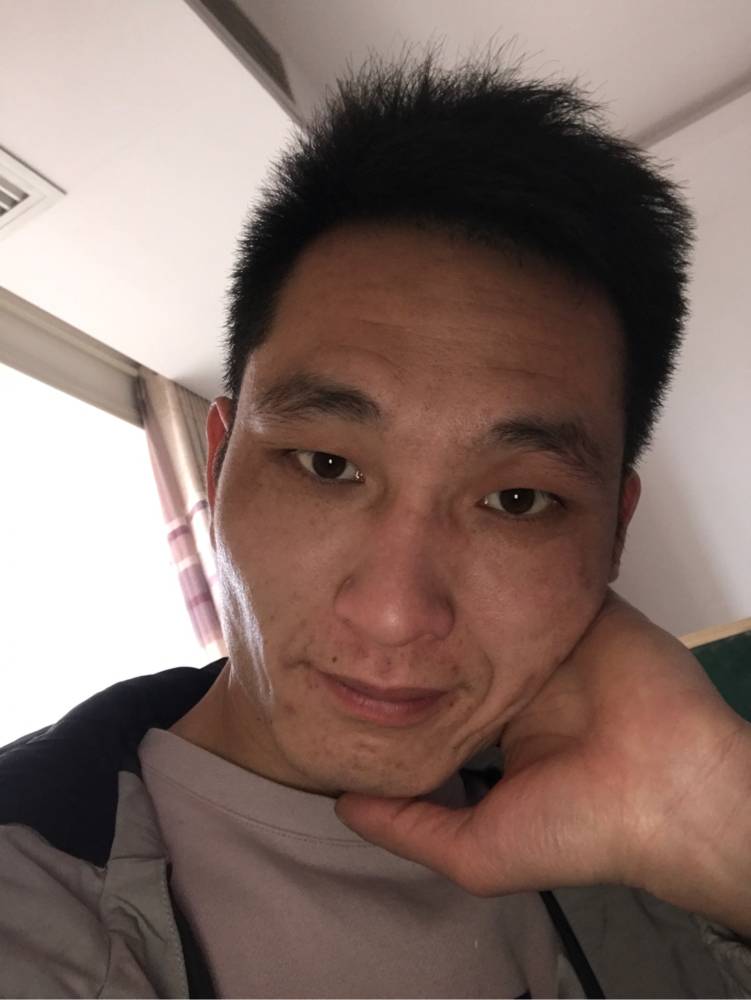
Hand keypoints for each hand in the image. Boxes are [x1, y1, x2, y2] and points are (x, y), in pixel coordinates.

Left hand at [336, 591, 750, 933]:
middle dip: (423, 631)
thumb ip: (408, 826)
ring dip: (459, 588)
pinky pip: (540, 574)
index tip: (354, 662)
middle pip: (463, 646)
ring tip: (402, 559)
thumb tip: (343, 801)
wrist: (667, 788)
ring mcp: (552, 642)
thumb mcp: (476, 850)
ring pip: (493, 603)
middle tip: (367, 601)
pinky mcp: (580, 609)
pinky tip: (462, 542)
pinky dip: (509, 558)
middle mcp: (526, 684)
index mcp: (504, 732)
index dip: (406, 683)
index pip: (445, 696)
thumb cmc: (578, 829)